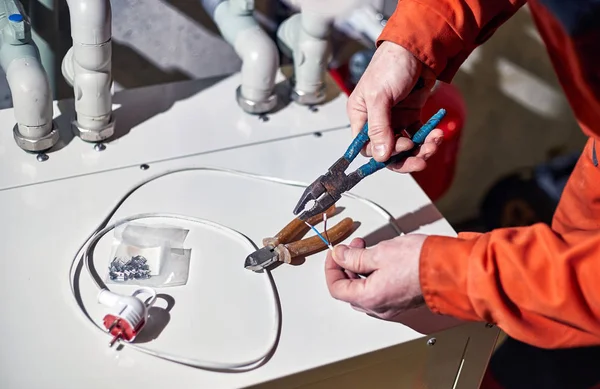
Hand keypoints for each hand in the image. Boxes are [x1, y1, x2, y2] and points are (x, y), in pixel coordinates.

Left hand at [324, 235, 426, 320]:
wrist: (450, 268)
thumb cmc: (420, 262)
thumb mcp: (380, 253)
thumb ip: (354, 256)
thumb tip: (340, 255)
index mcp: (370, 298)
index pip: (336, 288)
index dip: (331, 268)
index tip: (336, 252)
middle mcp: (379, 307)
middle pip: (350, 290)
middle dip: (346, 266)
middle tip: (353, 247)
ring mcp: (391, 305)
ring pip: (365, 289)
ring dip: (360, 269)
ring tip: (368, 249)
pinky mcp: (402, 299)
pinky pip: (380, 289)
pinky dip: (374, 274)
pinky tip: (380, 258)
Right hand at [347, 41, 442, 171]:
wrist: (417, 48)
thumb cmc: (391, 65)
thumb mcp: (380, 97)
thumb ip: (379, 128)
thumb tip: (379, 156)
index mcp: (361, 117)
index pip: (366, 148)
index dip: (383, 155)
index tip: (400, 150)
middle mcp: (376, 121)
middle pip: (388, 152)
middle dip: (406, 157)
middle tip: (422, 158)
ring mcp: (395, 119)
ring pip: (405, 146)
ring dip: (421, 149)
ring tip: (434, 142)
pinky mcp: (411, 115)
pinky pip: (418, 135)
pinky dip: (428, 138)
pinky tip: (437, 133)